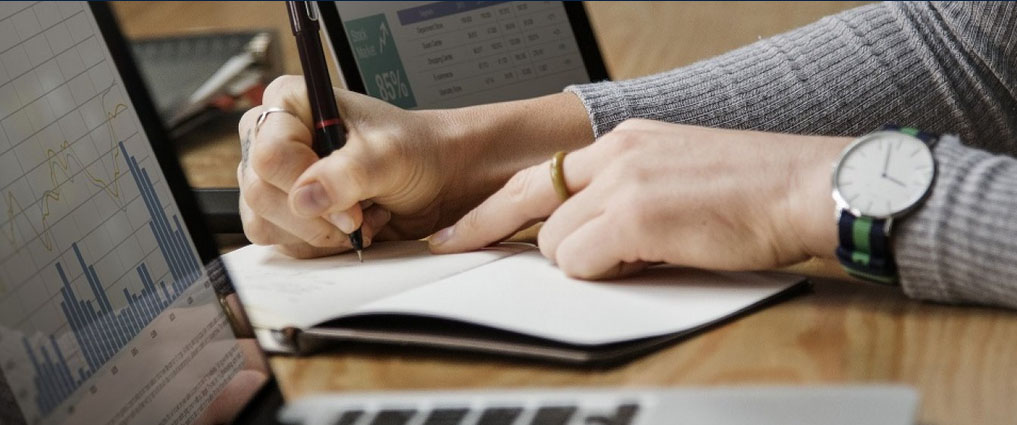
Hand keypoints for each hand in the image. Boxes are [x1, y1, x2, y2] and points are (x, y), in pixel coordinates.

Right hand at [237, 76, 591, 257]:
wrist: (437, 179)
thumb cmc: (416, 151)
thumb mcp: (389, 155)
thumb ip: (348, 174)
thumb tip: (306, 197)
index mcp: (290, 103)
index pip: (269, 154)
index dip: (306, 186)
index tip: (350, 204)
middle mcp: (273, 137)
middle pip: (260, 192)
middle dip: (315, 216)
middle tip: (359, 215)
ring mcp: (275, 178)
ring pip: (264, 222)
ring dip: (318, 232)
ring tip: (359, 215)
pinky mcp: (285, 211)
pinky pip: (280, 241)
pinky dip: (318, 244)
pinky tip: (350, 226)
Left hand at [430, 119, 851, 278]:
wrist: (808, 186)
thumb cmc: (757, 190)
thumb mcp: (678, 172)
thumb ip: (628, 192)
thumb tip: (593, 232)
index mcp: (626, 140)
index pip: (542, 172)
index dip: (495, 205)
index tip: (462, 226)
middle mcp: (617, 152)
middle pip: (530, 200)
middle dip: (494, 230)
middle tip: (455, 247)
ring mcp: (624, 182)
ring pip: (555, 240)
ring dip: (582, 260)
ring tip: (636, 256)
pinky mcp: (637, 215)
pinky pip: (580, 261)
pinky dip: (602, 273)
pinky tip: (645, 261)